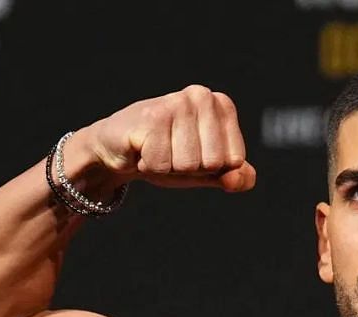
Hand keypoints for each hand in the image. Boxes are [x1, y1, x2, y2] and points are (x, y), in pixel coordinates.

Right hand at [73, 85, 254, 191]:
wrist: (118, 148)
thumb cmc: (167, 154)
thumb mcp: (205, 170)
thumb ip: (234, 177)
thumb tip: (240, 179)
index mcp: (221, 105)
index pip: (234, 160)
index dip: (210, 168)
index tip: (192, 154)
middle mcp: (201, 96)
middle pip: (211, 162)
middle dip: (189, 169)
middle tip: (171, 153)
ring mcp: (176, 104)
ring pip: (187, 164)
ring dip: (167, 167)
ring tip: (155, 150)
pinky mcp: (151, 118)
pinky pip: (161, 164)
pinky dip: (148, 165)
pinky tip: (141, 149)